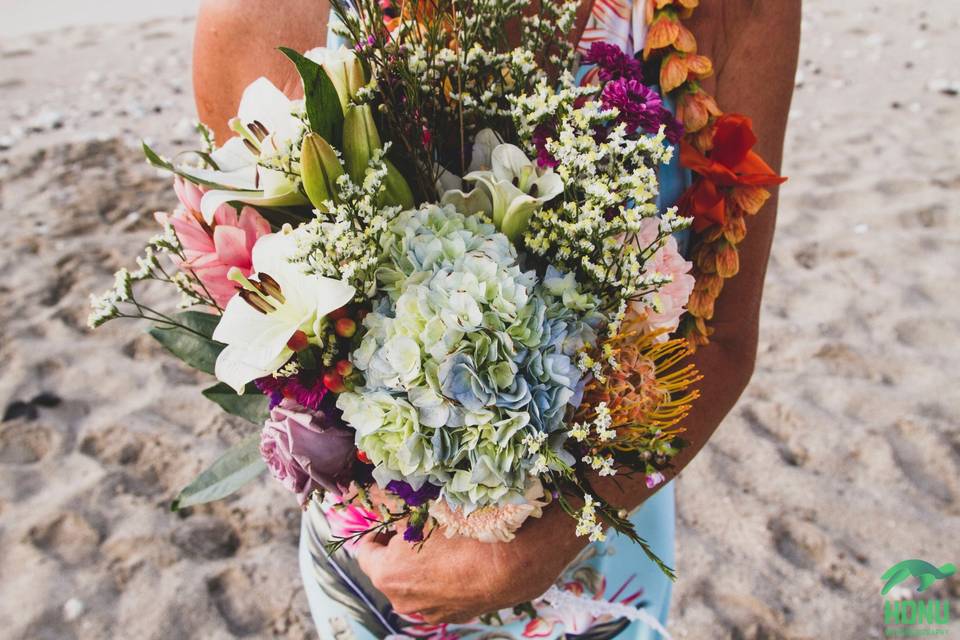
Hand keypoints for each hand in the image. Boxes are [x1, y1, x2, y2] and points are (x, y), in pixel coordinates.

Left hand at [355, 502, 587, 623]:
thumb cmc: (466, 529)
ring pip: (415, 584)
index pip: (364, 551)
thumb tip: (379, 494)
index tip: (389, 518)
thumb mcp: (426, 508)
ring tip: (444, 540)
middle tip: (417, 525)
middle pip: (389, 570)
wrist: (514, 562)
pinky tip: (462, 559)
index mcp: (387, 574)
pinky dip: (444, 578)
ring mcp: (430, 612)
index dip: (375, 530)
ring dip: (422, 565)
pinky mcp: (456, 615)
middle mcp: (403, 600)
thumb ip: (397, 505)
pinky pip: (440, 593)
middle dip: (398, 548)